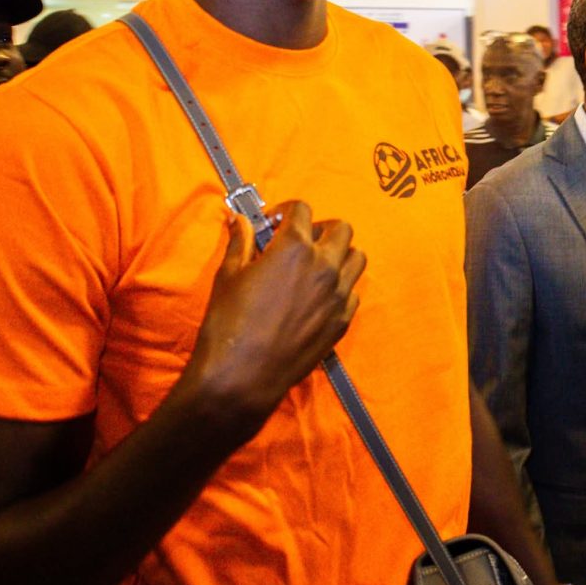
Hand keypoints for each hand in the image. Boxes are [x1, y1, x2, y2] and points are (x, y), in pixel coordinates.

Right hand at [182, 201, 366, 441]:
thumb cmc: (229, 323)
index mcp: (294, 247)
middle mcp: (324, 266)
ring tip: (316, 265)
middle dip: (320, 228)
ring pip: (356, 257)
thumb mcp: (228, 275)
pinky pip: (354, 292)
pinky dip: (341, 287)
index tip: (275, 224)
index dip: (286, 211)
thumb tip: (241, 220)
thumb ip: (242, 241)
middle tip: (300, 241)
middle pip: (341, 228)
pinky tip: (319, 296)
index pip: (302, 209)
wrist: (243, 375)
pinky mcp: (342, 320)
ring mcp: (338, 294)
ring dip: (339, 254)